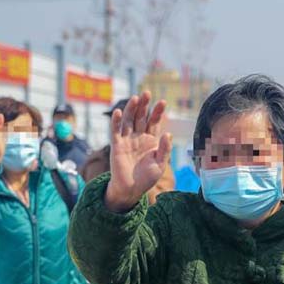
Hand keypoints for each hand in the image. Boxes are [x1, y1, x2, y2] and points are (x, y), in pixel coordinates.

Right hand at [105, 91, 171, 211]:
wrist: (131, 189)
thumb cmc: (147, 178)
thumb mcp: (160, 164)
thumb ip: (165, 149)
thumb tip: (168, 133)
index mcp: (151, 140)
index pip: (154, 122)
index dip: (158, 112)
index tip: (162, 102)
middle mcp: (138, 137)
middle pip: (141, 117)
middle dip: (144, 105)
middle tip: (146, 93)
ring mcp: (127, 140)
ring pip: (129, 121)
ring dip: (131, 109)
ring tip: (135, 98)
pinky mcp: (117, 145)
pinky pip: (116, 131)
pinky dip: (116, 122)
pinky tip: (119, 112)